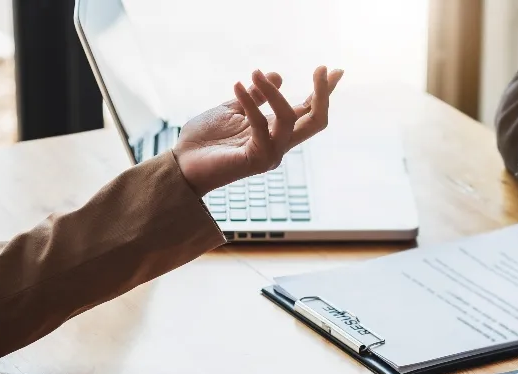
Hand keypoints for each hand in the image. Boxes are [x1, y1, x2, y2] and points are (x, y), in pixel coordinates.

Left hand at [174, 66, 343, 194]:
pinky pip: (261, 124)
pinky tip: (237, 86)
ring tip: (253, 72)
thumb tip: (278, 75)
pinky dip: (250, 102)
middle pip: (316, 120)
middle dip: (323, 93)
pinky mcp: (256, 159)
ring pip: (291, 117)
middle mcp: (280, 144)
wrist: (182, 162)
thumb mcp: (232, 109)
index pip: (308, 112)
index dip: (324, 92)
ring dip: (273, 91)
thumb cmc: (205, 140)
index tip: (335, 71)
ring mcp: (271, 154)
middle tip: (322, 69)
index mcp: (276, 132)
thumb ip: (255, 96)